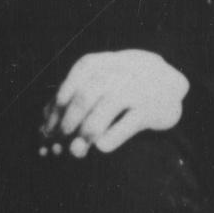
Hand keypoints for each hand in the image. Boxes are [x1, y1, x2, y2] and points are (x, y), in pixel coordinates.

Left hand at [42, 49, 189, 157]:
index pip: (71, 85)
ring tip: (76, 149)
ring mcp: (136, 88)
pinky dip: (113, 136)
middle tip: (60, 141)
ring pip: (106, 107)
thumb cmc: (123, 83)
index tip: (47, 130)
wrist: (169, 82)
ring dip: (87, 130)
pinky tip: (100, 147)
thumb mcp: (99, 80)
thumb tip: (44, 120)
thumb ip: (73, 96)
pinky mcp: (152, 108)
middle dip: (69, 121)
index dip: (56, 109)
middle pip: (86, 95)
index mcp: (99, 63)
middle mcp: (117, 71)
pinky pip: (129, 122)